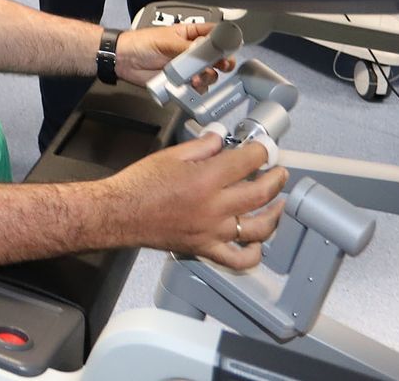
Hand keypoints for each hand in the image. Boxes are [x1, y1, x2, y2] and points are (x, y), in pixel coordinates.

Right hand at [112, 135, 287, 269]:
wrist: (120, 213)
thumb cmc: (140, 184)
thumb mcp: (172, 154)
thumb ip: (202, 146)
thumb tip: (221, 139)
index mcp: (206, 179)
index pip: (248, 162)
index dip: (261, 152)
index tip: (263, 149)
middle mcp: (213, 208)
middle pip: (261, 194)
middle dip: (276, 179)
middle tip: (279, 172)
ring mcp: (212, 232)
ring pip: (258, 228)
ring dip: (275, 214)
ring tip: (278, 203)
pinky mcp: (205, 249)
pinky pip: (238, 259)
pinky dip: (254, 253)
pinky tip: (258, 242)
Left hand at [115, 20, 234, 87]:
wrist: (124, 61)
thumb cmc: (141, 43)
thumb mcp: (167, 41)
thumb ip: (188, 48)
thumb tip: (206, 51)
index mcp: (189, 34)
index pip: (212, 34)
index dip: (223, 40)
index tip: (229, 46)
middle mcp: (191, 51)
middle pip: (215, 56)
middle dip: (222, 61)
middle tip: (223, 64)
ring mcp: (187, 67)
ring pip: (208, 73)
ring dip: (207, 76)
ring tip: (198, 76)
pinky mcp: (181, 82)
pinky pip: (196, 87)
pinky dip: (197, 88)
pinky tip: (191, 85)